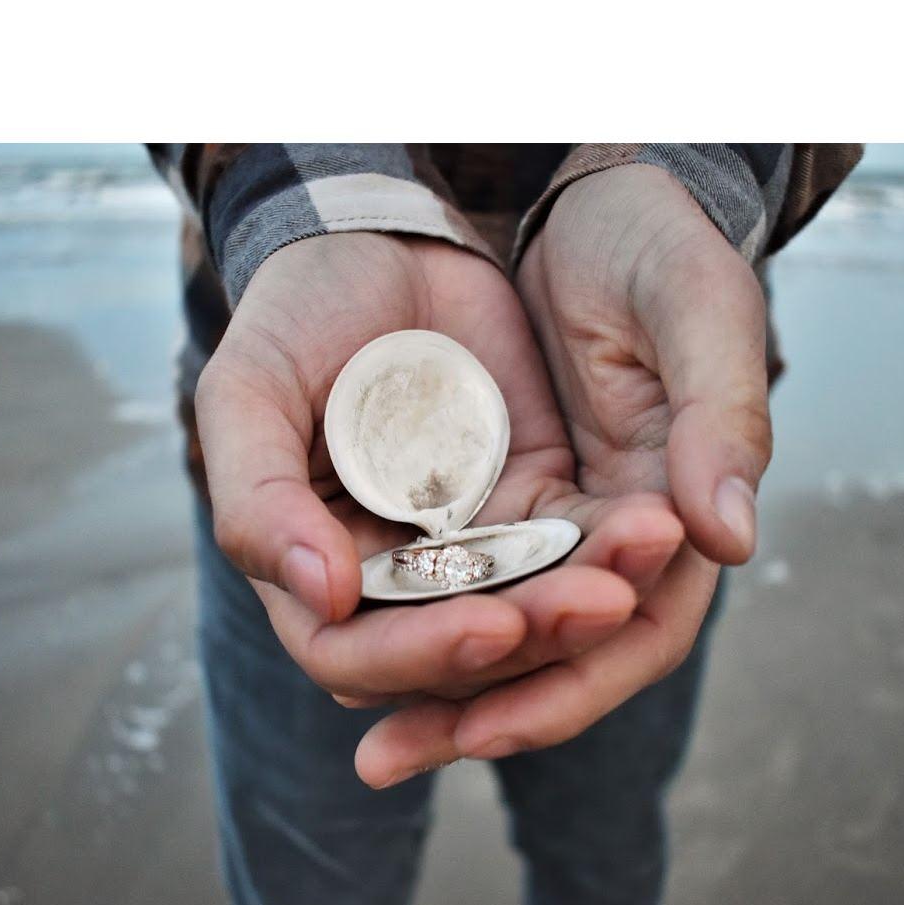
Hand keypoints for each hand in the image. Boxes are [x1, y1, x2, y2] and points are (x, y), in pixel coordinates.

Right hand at [195, 231, 683, 722]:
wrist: (376, 247)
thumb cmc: (294, 320)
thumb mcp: (249, 394)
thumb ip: (259, 500)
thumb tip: (324, 597)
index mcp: (315, 575)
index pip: (356, 657)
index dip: (419, 656)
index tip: (491, 624)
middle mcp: (396, 584)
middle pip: (462, 658)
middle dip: (533, 639)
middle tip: (603, 604)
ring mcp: (470, 552)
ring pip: (531, 616)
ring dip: (589, 607)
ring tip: (643, 554)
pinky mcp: (533, 508)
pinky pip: (576, 550)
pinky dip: (613, 551)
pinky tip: (654, 528)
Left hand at [358, 165, 770, 780]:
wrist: (585, 194)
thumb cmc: (658, 242)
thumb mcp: (699, 310)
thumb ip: (724, 419)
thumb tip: (724, 540)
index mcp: (678, 512)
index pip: (634, 637)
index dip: (564, 689)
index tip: (484, 728)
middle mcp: (608, 538)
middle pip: (547, 658)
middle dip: (470, 705)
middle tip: (387, 759)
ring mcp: (542, 519)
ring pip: (486, 628)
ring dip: (425, 681)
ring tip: (366, 740)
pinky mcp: (486, 490)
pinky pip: (441, 570)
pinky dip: (401, 609)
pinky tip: (340, 635)